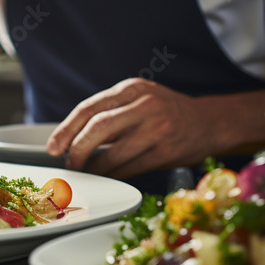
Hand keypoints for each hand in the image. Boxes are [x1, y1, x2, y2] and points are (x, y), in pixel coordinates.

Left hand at [45, 78, 215, 178]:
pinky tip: (108, 176)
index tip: (53, 146)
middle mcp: (145, 105)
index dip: (66, 129)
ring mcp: (158, 129)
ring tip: (87, 171)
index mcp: (132, 89)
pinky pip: (130, 168)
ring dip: (94, 168)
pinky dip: (114, 175)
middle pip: (97, 128)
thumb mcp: (140, 99)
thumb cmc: (167, 112)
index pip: (89, 108)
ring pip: (112, 153)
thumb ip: (111, 111)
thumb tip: (72, 137)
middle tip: (69, 162)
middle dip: (76, 149)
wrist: (210, 122)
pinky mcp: (167, 152)